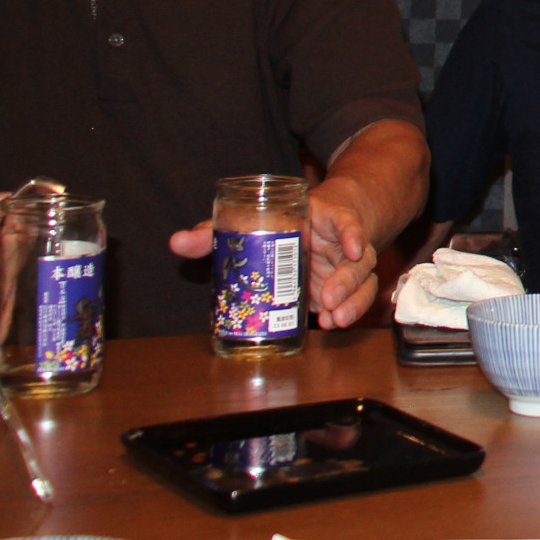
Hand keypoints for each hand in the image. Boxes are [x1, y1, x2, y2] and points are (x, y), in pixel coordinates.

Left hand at [168, 189, 376, 328]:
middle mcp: (339, 242)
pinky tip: (337, 320)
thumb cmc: (280, 221)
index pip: (345, 221)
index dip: (351, 233)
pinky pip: (360, 294)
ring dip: (353, 301)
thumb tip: (176, 243)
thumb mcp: (253, 221)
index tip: (351, 249)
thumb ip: (215, 232)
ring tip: (333, 320)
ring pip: (363, 281)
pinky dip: (356, 305)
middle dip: (345, 282)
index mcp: (321, 219)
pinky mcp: (344, 284)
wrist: (321, 222)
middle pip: (356, 260)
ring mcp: (345, 264)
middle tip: (326, 300)